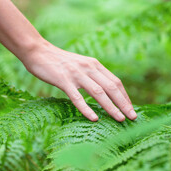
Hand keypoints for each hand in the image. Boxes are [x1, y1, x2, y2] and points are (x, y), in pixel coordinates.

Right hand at [21, 41, 136, 121]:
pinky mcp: (63, 80)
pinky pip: (77, 96)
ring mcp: (76, 74)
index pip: (115, 82)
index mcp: (94, 64)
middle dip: (124, 103)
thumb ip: (91, 74)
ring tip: (120, 119)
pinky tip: (94, 118)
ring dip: (111, 107)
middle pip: (111, 87)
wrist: (38, 51)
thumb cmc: (58, 61)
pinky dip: (86, 108)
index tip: (131, 109)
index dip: (125, 96)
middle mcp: (88, 67)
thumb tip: (103, 91)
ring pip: (98, 92)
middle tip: (132, 117)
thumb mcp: (79, 65)